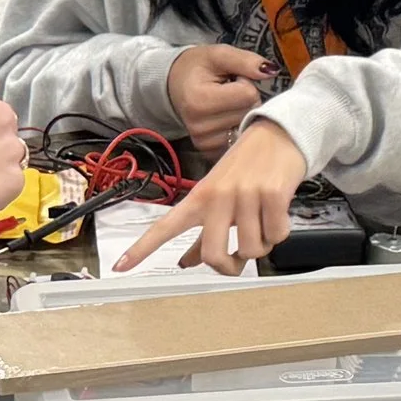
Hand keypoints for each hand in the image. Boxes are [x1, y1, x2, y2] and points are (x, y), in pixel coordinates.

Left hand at [116, 119, 307, 276]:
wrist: (280, 133)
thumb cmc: (246, 168)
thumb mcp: (218, 194)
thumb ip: (202, 233)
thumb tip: (186, 263)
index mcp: (199, 197)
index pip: (165, 226)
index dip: (142, 248)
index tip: (120, 267)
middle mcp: (218, 196)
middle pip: (212, 254)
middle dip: (228, 267)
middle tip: (237, 262)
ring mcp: (245, 194)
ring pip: (251, 249)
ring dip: (261, 246)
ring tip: (263, 225)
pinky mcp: (272, 194)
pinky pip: (276, 235)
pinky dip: (279, 232)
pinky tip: (278, 214)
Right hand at [165, 44, 274, 156]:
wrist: (175, 85)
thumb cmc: (198, 69)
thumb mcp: (219, 55)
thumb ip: (245, 60)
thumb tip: (271, 71)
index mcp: (199, 100)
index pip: (248, 95)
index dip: (245, 83)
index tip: (230, 80)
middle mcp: (199, 126)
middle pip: (249, 112)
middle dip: (245, 100)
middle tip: (228, 92)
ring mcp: (204, 143)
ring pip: (248, 127)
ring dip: (242, 114)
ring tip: (225, 105)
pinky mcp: (210, 152)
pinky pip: (240, 141)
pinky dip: (238, 129)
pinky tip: (226, 120)